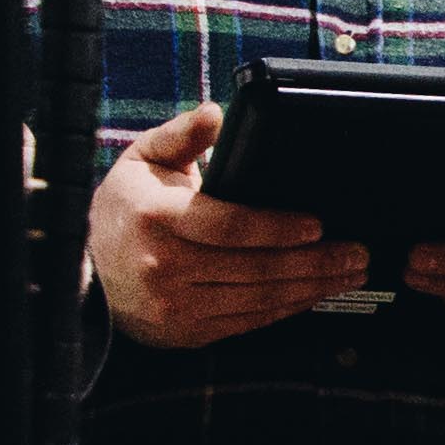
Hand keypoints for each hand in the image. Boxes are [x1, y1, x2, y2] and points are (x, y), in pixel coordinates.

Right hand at [88, 105, 363, 349]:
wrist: (87, 271)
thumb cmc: (127, 208)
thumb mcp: (143, 159)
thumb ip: (182, 135)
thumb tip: (217, 112)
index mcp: (156, 218)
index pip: (228, 226)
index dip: (277, 227)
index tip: (317, 223)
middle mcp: (164, 266)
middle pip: (254, 267)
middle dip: (314, 261)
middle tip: (357, 251)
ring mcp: (176, 305)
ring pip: (258, 299)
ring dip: (312, 288)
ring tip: (350, 272)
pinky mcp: (188, 331)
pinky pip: (249, 322)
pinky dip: (288, 309)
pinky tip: (316, 294)